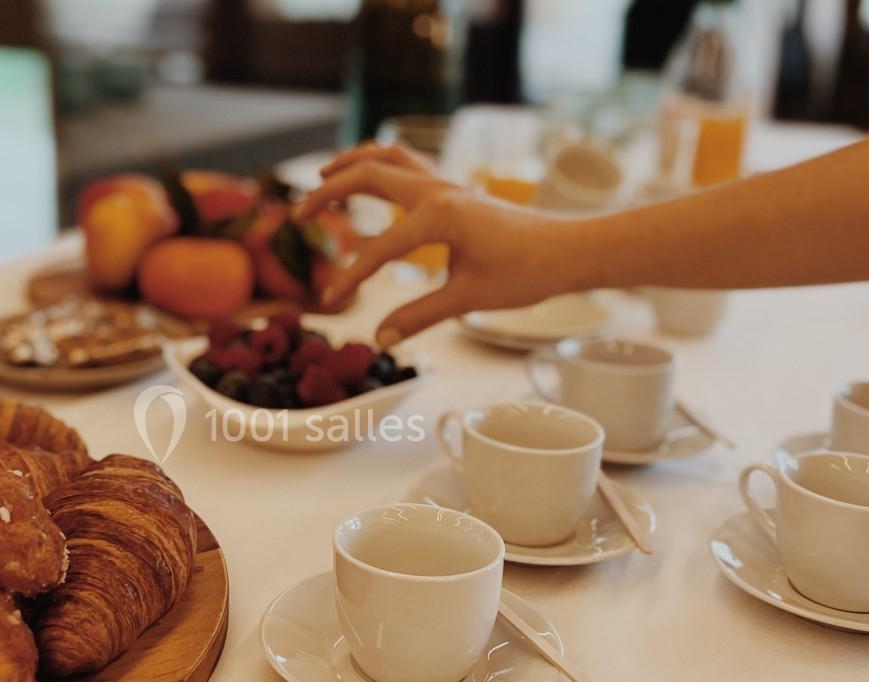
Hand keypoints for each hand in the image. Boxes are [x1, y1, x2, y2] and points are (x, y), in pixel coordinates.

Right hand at [297, 144, 577, 347]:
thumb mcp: (469, 298)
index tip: (332, 302)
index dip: (352, 278)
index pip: (380, 248)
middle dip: (329, 193)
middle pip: (369, 176)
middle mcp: (439, 191)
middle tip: (299, 215)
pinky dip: (382, 163)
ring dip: (353, 163)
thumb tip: (381, 337)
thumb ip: (419, 315)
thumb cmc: (527, 273)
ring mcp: (447, 185)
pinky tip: (369, 173)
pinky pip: (409, 164)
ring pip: (389, 157)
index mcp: (440, 217)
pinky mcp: (454, 189)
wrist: (569, 251)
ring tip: (323, 176)